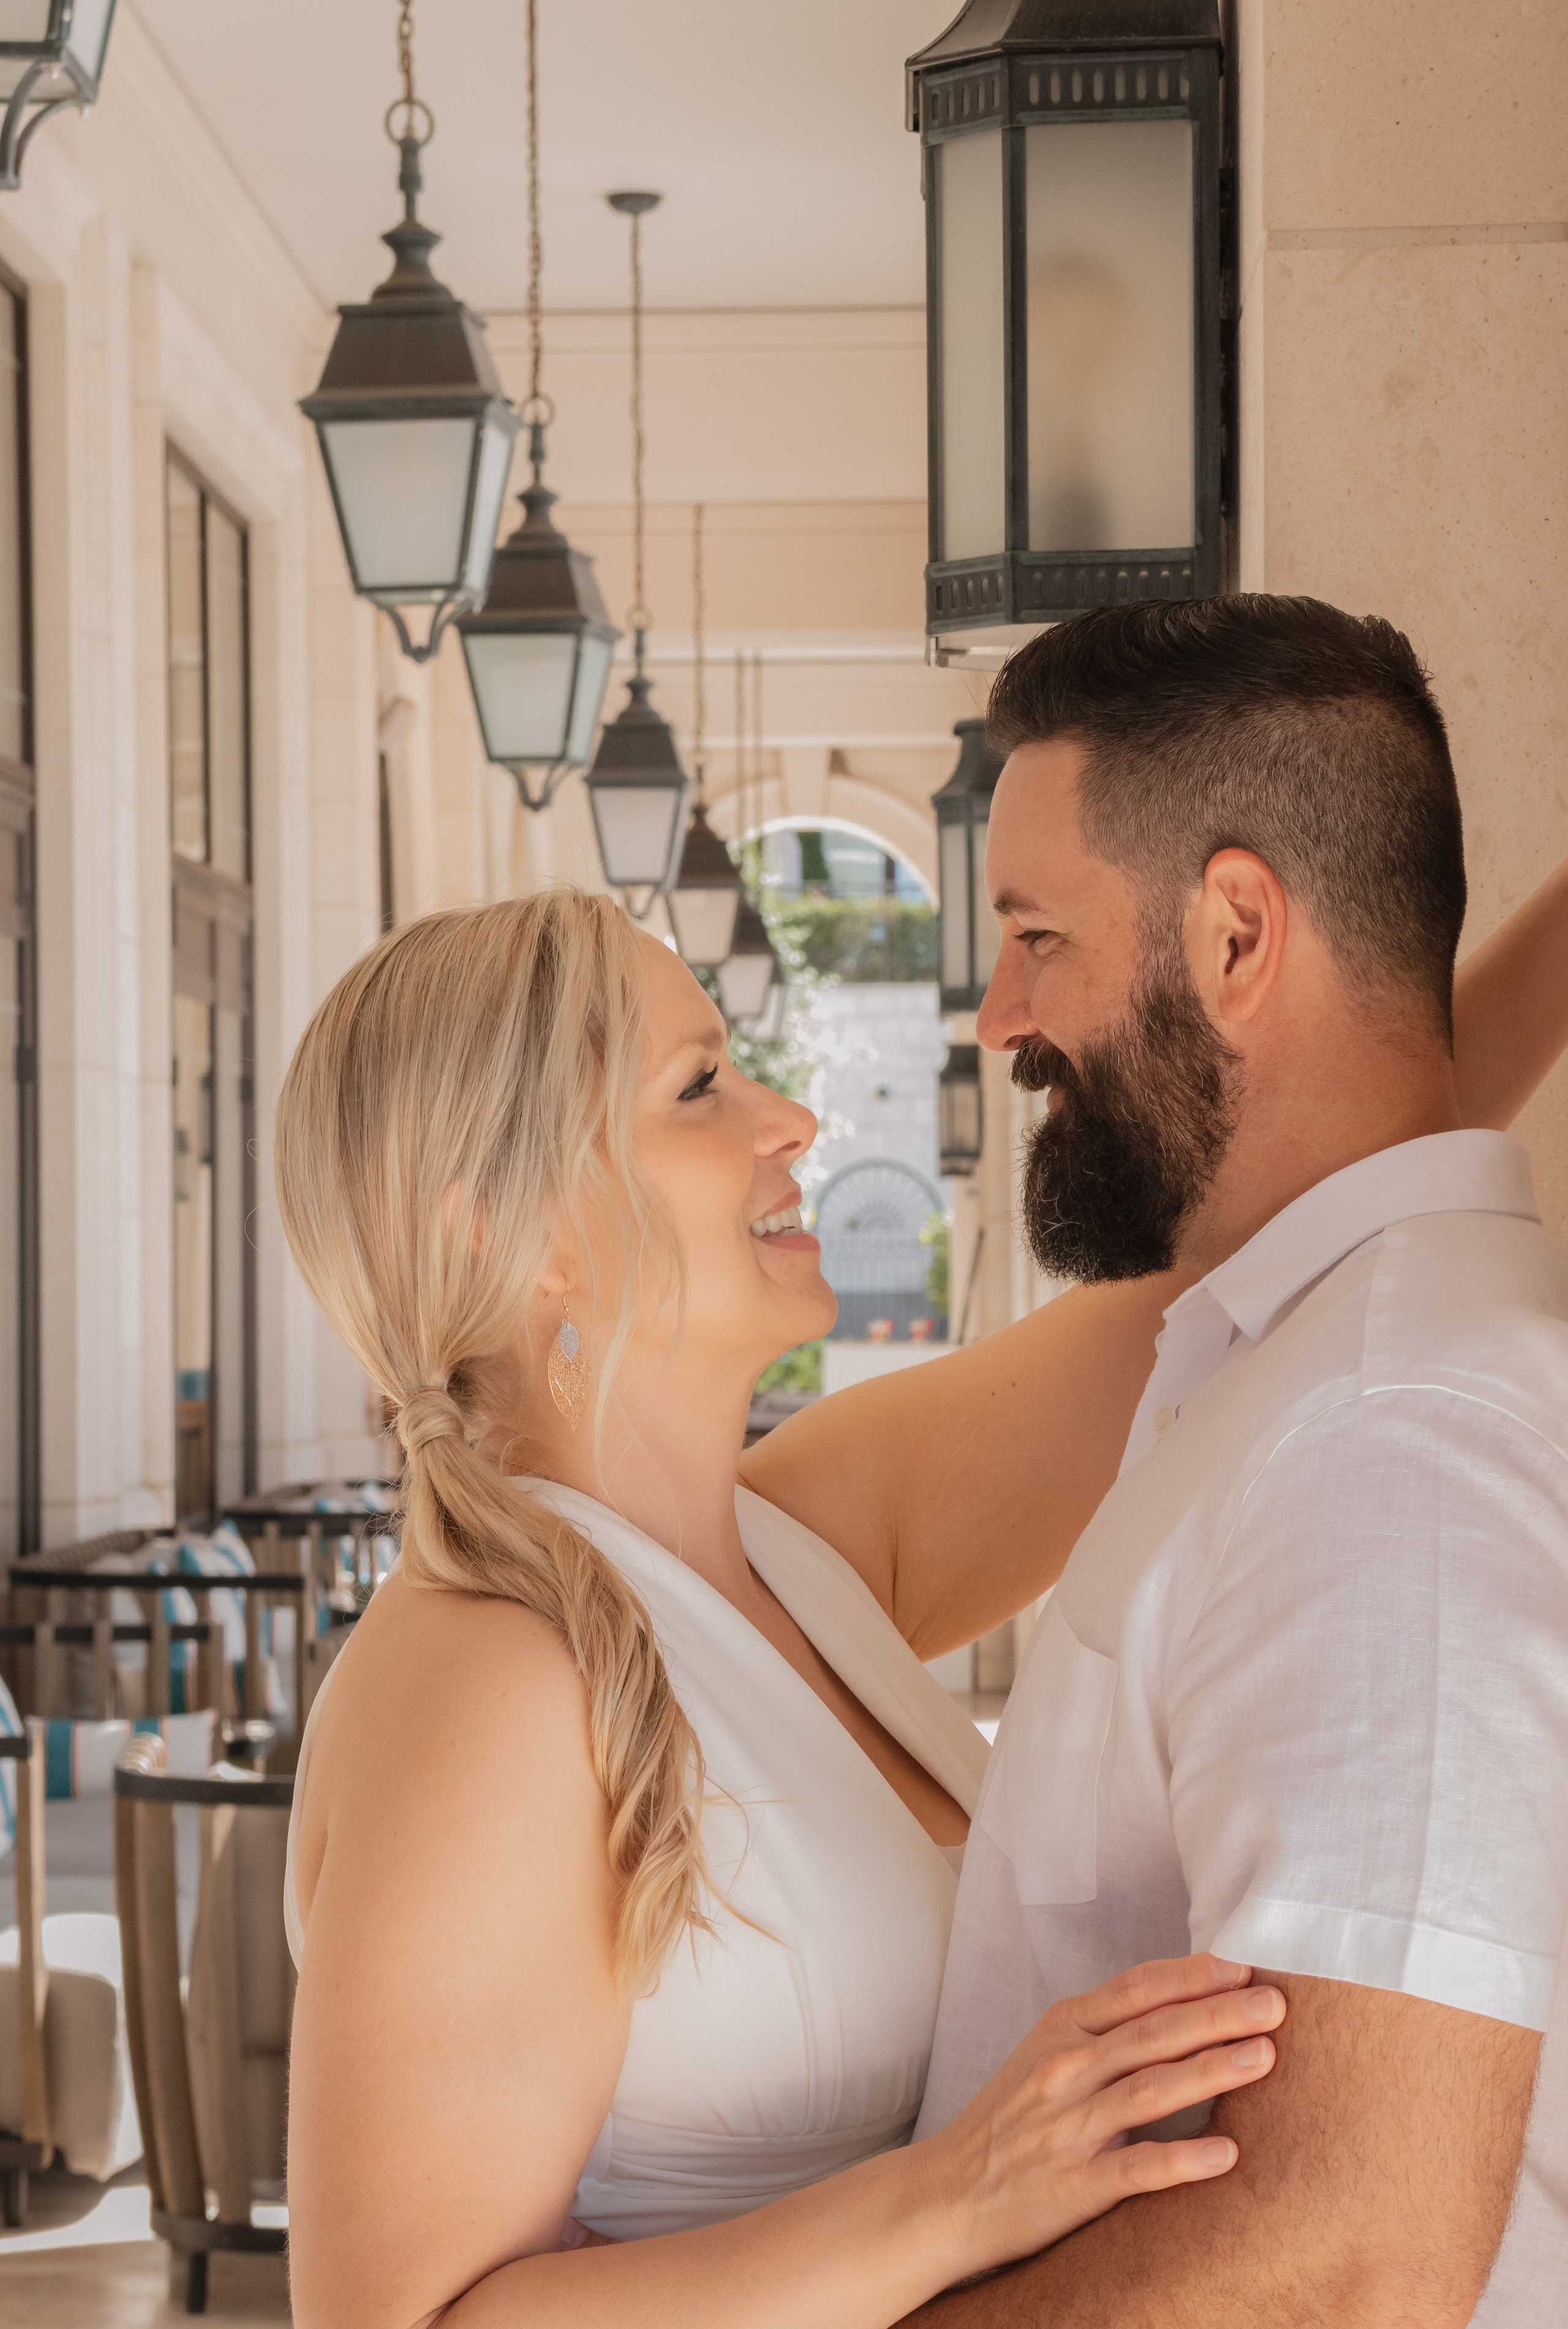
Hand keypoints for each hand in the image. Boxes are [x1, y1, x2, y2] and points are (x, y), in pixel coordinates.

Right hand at [918, 1953, 1284, 2282]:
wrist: (947, 2192)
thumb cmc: (1008, 2121)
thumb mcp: (1045, 2055)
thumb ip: (1104, 2032)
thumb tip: (1181, 2008)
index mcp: (1062, 2030)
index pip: (1135, 1990)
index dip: (1191, 1975)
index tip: (1243, 1965)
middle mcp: (1067, 2070)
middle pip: (1153, 2032)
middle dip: (1218, 2013)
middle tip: (1275, 2003)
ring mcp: (1069, 2127)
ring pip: (1150, 2089)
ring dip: (1211, 2070)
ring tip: (1265, 2057)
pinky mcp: (1073, 2185)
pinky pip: (1136, 2168)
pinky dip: (1182, 2160)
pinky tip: (1227, 2155)